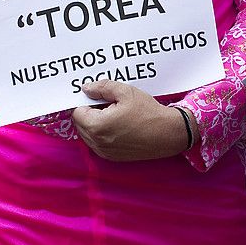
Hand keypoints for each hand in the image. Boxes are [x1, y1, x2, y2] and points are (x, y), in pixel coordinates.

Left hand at [72, 80, 193, 160]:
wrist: (168, 134)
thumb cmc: (148, 112)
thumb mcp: (126, 92)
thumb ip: (103, 87)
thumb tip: (86, 88)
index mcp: (97, 125)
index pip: (77, 112)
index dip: (86, 102)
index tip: (99, 97)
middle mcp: (97, 142)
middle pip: (80, 124)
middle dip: (89, 113)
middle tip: (108, 104)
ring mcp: (104, 152)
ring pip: (88, 135)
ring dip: (95, 124)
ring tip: (115, 115)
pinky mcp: (111, 157)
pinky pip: (97, 143)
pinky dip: (102, 134)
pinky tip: (119, 126)